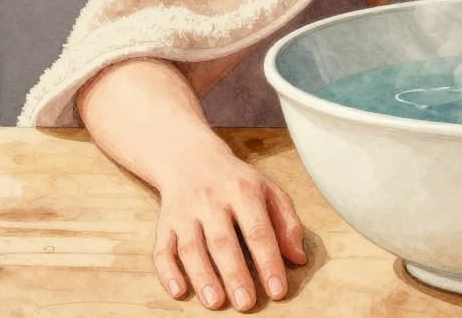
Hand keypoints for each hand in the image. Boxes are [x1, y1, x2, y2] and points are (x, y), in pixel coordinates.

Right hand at [153, 147, 308, 310]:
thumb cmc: (236, 181)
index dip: (268, 262)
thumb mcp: (269, 191)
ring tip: (216, 302)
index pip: (258, 230)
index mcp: (243, 191)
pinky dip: (167, 272)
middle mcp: (211, 201)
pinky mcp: (165, 224)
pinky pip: (163, 250)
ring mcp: (185, 213)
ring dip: (203, 277)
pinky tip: (179, 291)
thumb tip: (298, 258)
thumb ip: (287, 223)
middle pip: (223, 242)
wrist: (191, 158)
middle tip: (246, 304)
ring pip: (191, 248)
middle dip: (234, 274)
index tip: (277, 290)